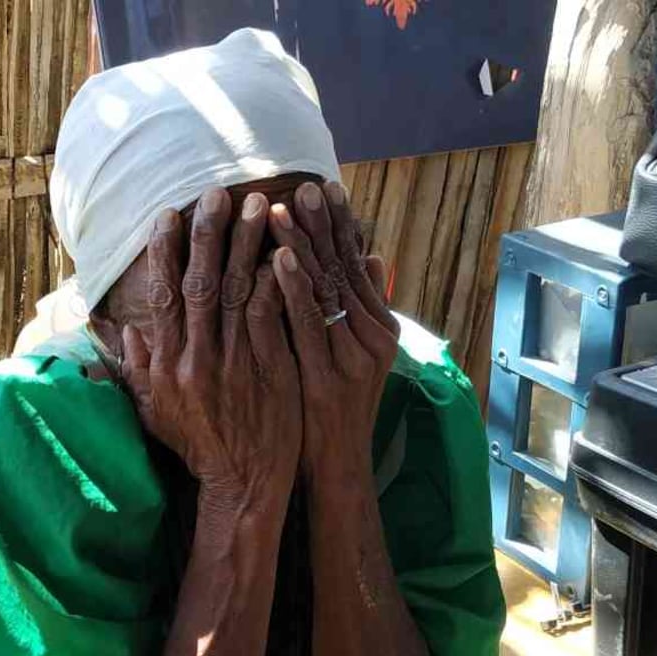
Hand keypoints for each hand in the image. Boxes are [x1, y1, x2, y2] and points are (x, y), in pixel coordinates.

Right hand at [122, 188, 301, 513]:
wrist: (243, 486)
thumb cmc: (199, 447)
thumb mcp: (155, 409)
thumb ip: (137, 367)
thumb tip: (117, 328)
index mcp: (167, 364)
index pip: (162, 296)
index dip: (163, 253)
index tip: (168, 214)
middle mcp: (196, 359)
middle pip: (199, 284)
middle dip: (207, 234)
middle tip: (217, 192)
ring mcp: (235, 365)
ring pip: (237, 292)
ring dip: (248, 245)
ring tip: (260, 205)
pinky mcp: (271, 372)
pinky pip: (272, 318)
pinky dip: (277, 283)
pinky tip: (286, 252)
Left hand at [268, 181, 399, 481]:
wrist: (335, 468)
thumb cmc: (336, 409)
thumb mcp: (361, 355)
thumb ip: (365, 305)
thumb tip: (373, 255)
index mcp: (378, 326)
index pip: (355, 264)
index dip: (341, 225)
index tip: (327, 187)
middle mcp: (371, 336)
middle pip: (342, 268)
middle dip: (322, 225)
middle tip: (305, 185)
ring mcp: (349, 356)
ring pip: (325, 289)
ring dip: (302, 244)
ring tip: (282, 207)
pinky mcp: (325, 375)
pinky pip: (306, 323)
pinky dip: (293, 288)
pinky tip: (278, 259)